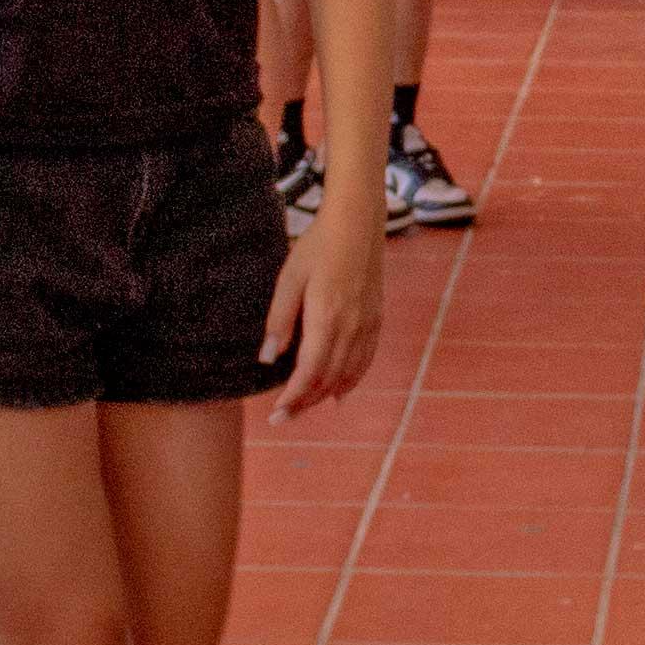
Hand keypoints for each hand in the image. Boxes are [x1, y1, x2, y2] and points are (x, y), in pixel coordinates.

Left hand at [265, 203, 385, 415]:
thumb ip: (280, 320)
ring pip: (348, 374)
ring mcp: (367, 325)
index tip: (276, 413)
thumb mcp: (289, 278)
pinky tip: (339, 394)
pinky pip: (365, 361)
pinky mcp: (376, 319)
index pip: (309, 372)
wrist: (358, 224)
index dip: (293, 397)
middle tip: (282, 419)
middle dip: (304, 404)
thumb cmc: (317, 247)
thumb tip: (268, 359)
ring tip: (304, 409)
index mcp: (326, 318)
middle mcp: (351, 327)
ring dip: (325, 396)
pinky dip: (351, 381)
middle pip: (328, 380)